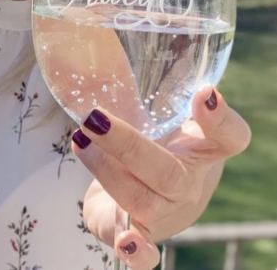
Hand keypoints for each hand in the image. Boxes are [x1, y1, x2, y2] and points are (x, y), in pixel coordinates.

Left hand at [71, 86, 250, 269]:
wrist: (144, 187)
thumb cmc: (153, 143)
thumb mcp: (157, 114)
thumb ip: (150, 90)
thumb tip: (103, 59)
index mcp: (200, 149)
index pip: (229, 137)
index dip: (220, 119)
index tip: (204, 94)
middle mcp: (188, 185)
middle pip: (167, 173)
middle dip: (126, 145)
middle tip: (93, 118)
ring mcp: (167, 213)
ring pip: (140, 199)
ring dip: (103, 169)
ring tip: (80, 139)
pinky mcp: (140, 234)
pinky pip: (145, 255)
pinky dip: (137, 254)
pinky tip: (125, 242)